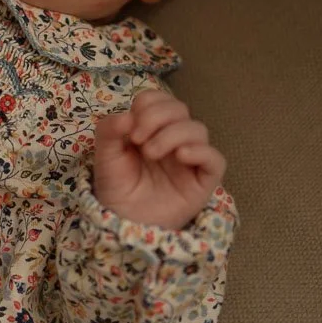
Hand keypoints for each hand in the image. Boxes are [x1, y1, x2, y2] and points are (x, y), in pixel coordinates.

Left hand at [93, 90, 224, 229]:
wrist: (123, 222)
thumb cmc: (117, 188)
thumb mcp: (105, 156)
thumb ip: (109, 130)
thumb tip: (127, 116)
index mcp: (152, 128)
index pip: (159, 100)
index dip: (147, 106)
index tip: (131, 127)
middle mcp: (174, 139)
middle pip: (180, 109)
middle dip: (158, 117)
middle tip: (138, 139)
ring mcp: (190, 159)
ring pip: (198, 130)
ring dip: (173, 134)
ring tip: (151, 153)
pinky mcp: (203, 180)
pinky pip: (216, 160)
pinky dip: (201, 152)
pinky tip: (181, 156)